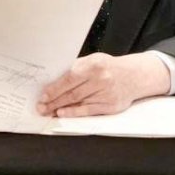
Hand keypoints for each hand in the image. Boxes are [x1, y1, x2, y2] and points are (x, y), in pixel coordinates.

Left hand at [36, 52, 170, 116]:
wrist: (133, 76)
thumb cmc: (109, 67)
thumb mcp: (94, 60)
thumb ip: (76, 68)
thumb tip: (54, 79)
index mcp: (95, 64)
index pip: (70, 78)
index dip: (55, 88)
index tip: (43, 95)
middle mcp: (101, 79)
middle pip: (72, 93)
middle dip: (54, 101)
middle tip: (41, 107)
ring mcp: (106, 93)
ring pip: (79, 102)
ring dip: (61, 108)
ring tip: (48, 111)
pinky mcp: (110, 106)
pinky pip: (88, 111)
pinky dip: (74, 113)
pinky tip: (63, 113)